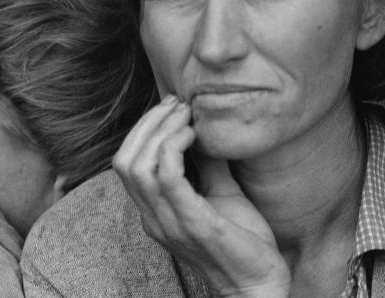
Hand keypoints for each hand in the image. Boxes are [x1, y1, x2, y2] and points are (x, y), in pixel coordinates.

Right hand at [112, 95, 289, 296]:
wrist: (259, 283)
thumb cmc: (242, 242)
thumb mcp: (221, 193)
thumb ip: (208, 164)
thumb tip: (206, 127)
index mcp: (155, 212)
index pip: (126, 163)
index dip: (143, 129)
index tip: (172, 106)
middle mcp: (154, 219)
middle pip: (124, 160)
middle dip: (148, 123)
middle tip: (178, 104)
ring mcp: (170, 223)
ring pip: (138, 166)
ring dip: (161, 130)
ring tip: (187, 114)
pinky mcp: (193, 224)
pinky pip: (168, 178)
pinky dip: (175, 147)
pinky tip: (195, 134)